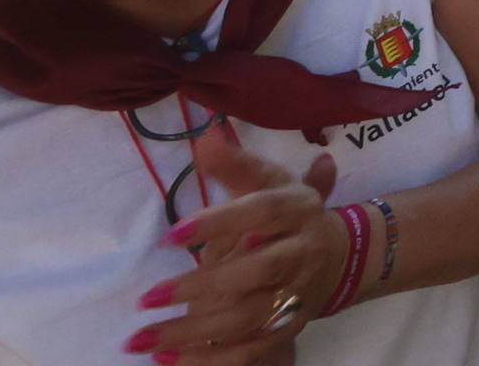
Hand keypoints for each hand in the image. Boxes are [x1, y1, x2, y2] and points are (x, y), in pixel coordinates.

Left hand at [132, 128, 346, 362]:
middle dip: (201, 286)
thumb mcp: (268, 182)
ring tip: (140, 338)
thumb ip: (236, 165)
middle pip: (258, 272)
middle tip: (147, 297)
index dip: (218, 223)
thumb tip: (206, 135)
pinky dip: (210, 359)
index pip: (261, 212)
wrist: (338, 256)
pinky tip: (167, 360)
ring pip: (249, 318)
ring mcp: (298, 294)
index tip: (169, 236)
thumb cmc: (286, 215)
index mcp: (298, 209)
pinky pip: (250, 351)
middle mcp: (304, 251)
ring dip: (193, 332)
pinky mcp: (289, 328)